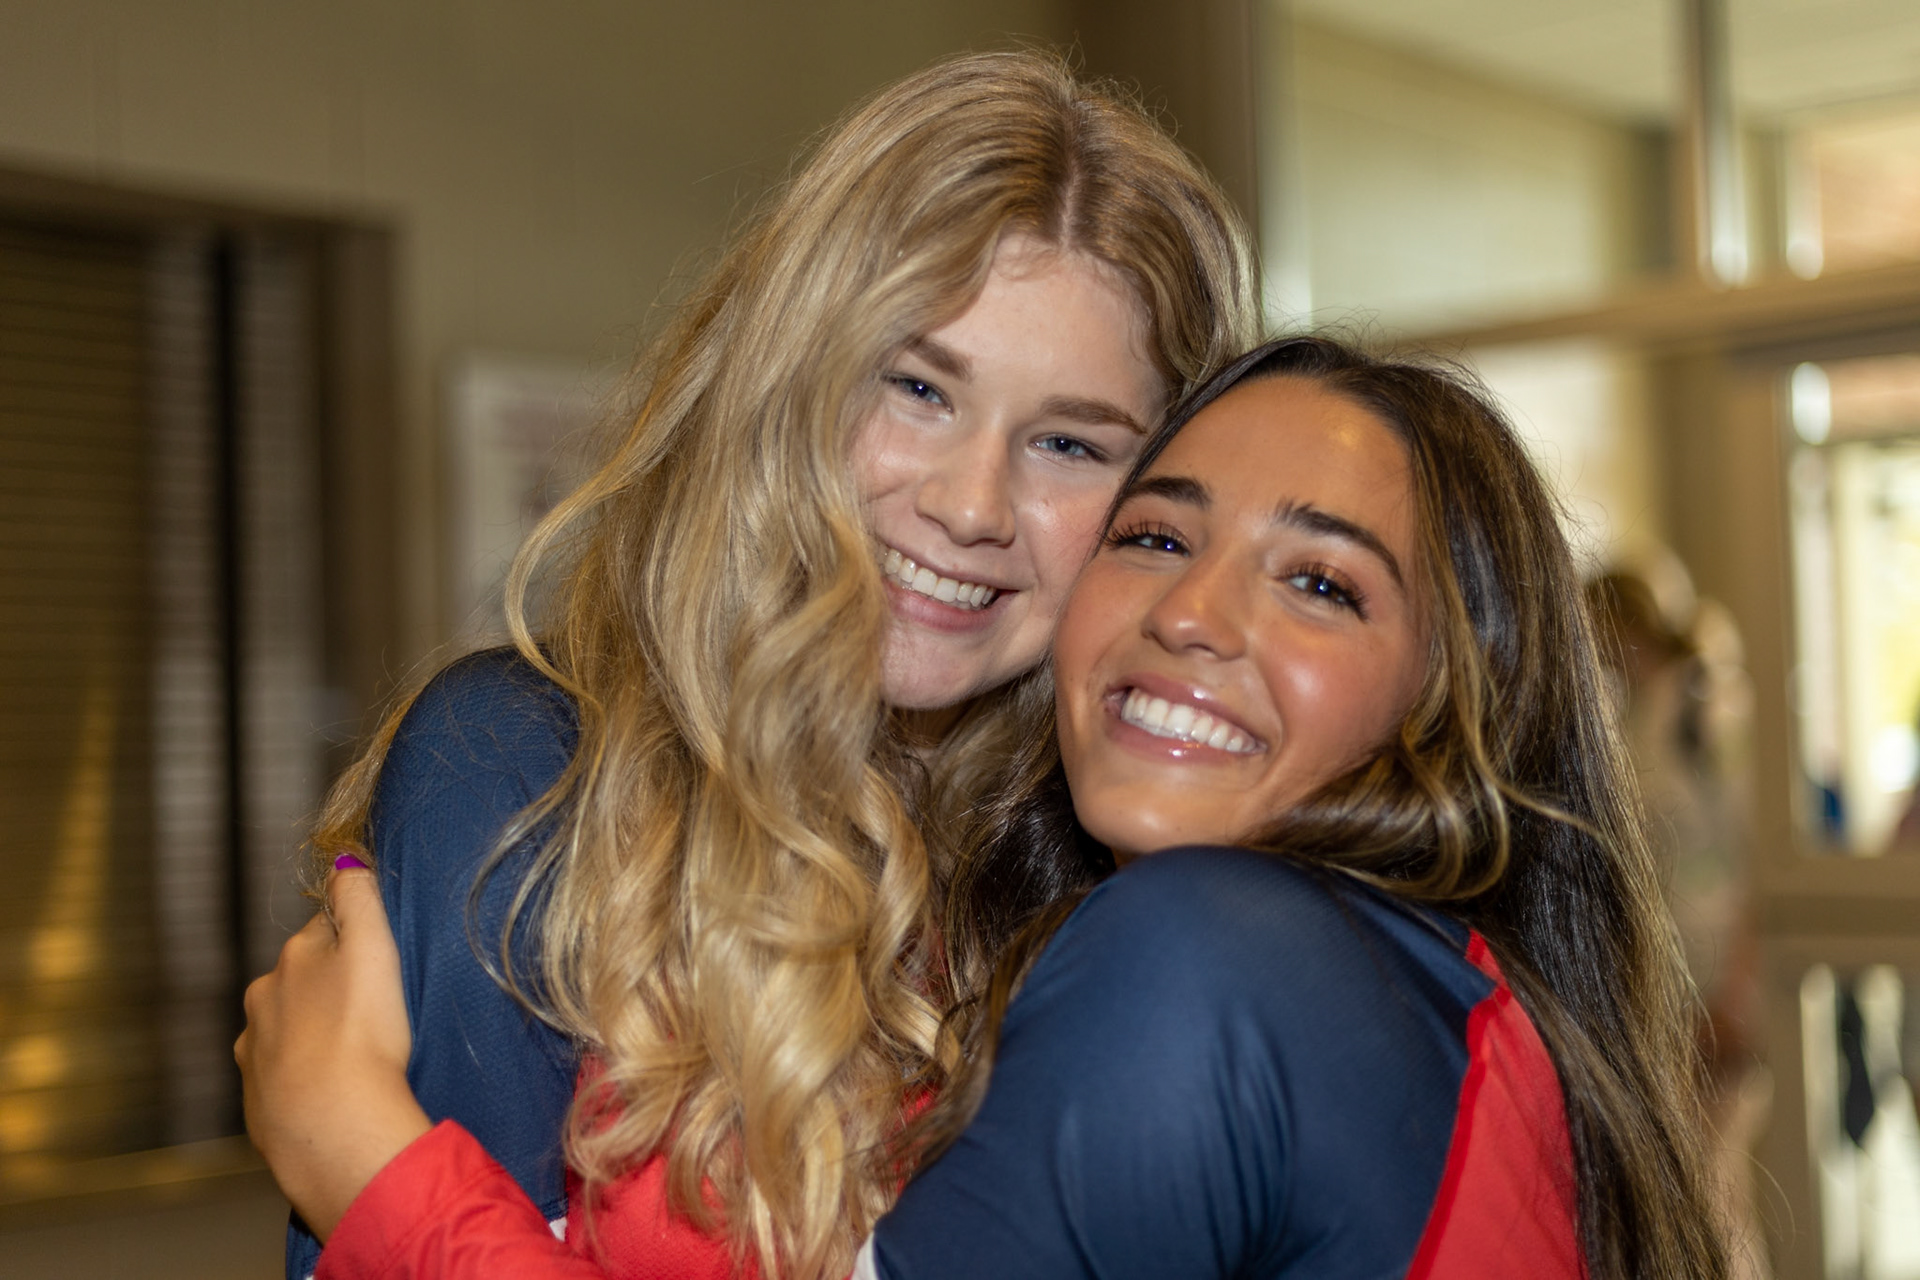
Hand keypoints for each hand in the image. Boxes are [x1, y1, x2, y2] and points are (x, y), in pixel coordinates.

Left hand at [236, 857, 431, 1240]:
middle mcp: (263, 1002)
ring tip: (355, 1056)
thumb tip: (342, 856)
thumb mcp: (372, 950)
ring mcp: (255, 1054)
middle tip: (374, 1010)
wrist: (331, 1128)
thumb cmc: (362, 1036)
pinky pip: (286, 1079)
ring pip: (288, 1029)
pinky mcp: (259, 1102)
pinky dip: (305, 1078)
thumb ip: (358, 897)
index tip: (381, 959)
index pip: (324, 932)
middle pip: (302, 981)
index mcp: (291, 961)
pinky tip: (333, 1091)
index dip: (356, 941)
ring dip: (315, 1034)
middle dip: (330, 988)